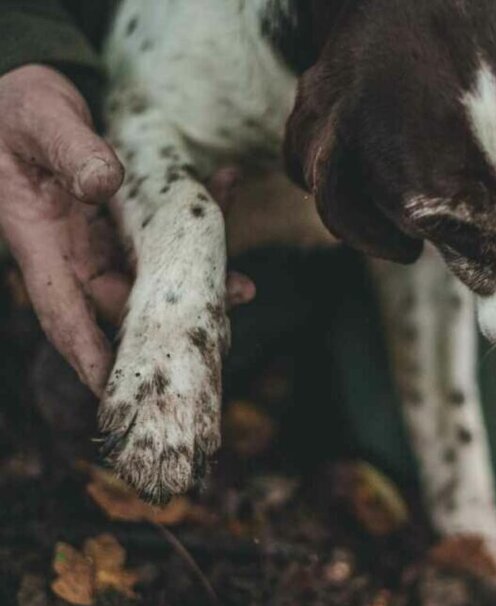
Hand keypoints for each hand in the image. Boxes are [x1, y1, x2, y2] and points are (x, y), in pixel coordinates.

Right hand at [0, 65, 253, 395]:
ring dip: (197, 277)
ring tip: (243, 285)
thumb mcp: (41, 121)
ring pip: (152, 274)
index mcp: (41, 242)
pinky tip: (225, 190)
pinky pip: (163, 232)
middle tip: (217, 330)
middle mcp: (73, 251)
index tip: (117, 390)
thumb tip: (105, 184)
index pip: (64, 312)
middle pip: (122, 303)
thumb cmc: (18, 111)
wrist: (25, 97)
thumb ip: (71, 152)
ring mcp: (100, 239)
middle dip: (168, 321)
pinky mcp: (122, 222)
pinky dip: (195, 221)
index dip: (90, 354)